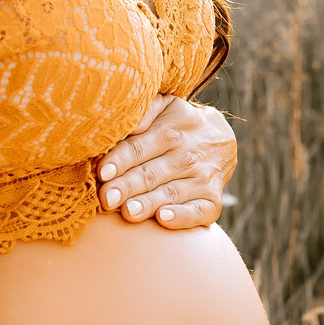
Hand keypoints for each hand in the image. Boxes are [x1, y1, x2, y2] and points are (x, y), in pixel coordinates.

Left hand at [95, 94, 236, 229]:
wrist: (221, 138)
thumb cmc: (177, 125)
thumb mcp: (165, 106)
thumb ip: (145, 110)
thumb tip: (126, 123)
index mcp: (170, 131)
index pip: (139, 147)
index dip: (120, 160)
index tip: (102, 172)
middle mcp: (187, 155)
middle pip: (151, 173)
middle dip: (128, 186)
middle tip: (107, 198)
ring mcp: (202, 178)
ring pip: (171, 193)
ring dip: (149, 203)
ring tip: (129, 212)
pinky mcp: (213, 200)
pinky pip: (199, 211)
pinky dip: (182, 216)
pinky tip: (164, 219)